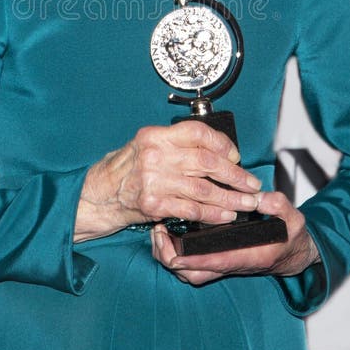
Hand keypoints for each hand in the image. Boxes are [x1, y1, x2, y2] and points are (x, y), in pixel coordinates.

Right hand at [74, 121, 262, 241]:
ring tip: (246, 203)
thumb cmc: (125, 171)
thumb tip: (216, 151)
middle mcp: (155, 155)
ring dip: (230, 198)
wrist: (97, 196)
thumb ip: (175, 146)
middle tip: (252, 184)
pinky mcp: (154, 205)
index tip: (236, 156)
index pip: (198, 133)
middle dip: (235, 175)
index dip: (222, 144)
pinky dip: (212, 214)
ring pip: (204, 189)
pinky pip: (192, 210)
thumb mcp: (145, 147)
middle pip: (207, 162)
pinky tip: (225, 216)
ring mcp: (154, 180)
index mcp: (155, 136)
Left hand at [150, 190, 319, 285]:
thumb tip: (259, 198)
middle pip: (193, 274)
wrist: (293, 252)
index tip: (172, 244)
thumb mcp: (291, 217)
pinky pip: (191, 269)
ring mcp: (223, 266)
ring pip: (189, 274)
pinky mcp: (218, 263)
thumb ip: (277, 206)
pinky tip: (169, 236)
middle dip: (170, 257)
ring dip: (170, 258)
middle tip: (158, 232)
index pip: (215, 261)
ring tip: (159, 233)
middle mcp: (232, 265)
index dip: (191, 257)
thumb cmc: (290, 235)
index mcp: (249, 256)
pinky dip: (176, 257)